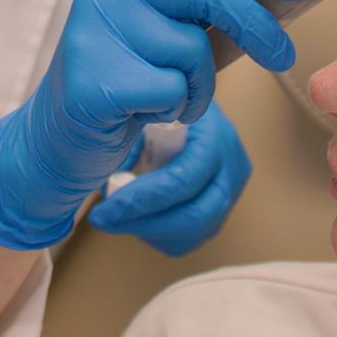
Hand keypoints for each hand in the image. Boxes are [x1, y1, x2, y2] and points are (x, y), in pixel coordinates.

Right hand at [0, 0, 329, 249]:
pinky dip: (171, 111)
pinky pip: (169, 92)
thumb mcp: (177, 41)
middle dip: (256, 24)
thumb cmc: (131, 84)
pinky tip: (142, 114)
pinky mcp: (92, 76)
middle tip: (284, 57)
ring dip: (199, 90)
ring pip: (192, 52)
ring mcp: (96, 29)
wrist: (57, 140)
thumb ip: (219, 18)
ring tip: (169, 99)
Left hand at [88, 100, 248, 255]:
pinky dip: (161, 233)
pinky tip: (136, 217)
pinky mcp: (223, 207)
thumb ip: (132, 137)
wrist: (194, 101)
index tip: (105, 207)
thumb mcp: (150, 109)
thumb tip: (107, 181)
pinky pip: (193, 235)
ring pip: (194, 231)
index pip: (182, 180)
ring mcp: (233, 191)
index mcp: (216, 137)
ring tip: (115, 217)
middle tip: (103, 220)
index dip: (142, 200)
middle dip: (144, 223)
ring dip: (150, 230)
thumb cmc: (165, 102)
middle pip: (195, 216)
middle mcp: (233, 168)